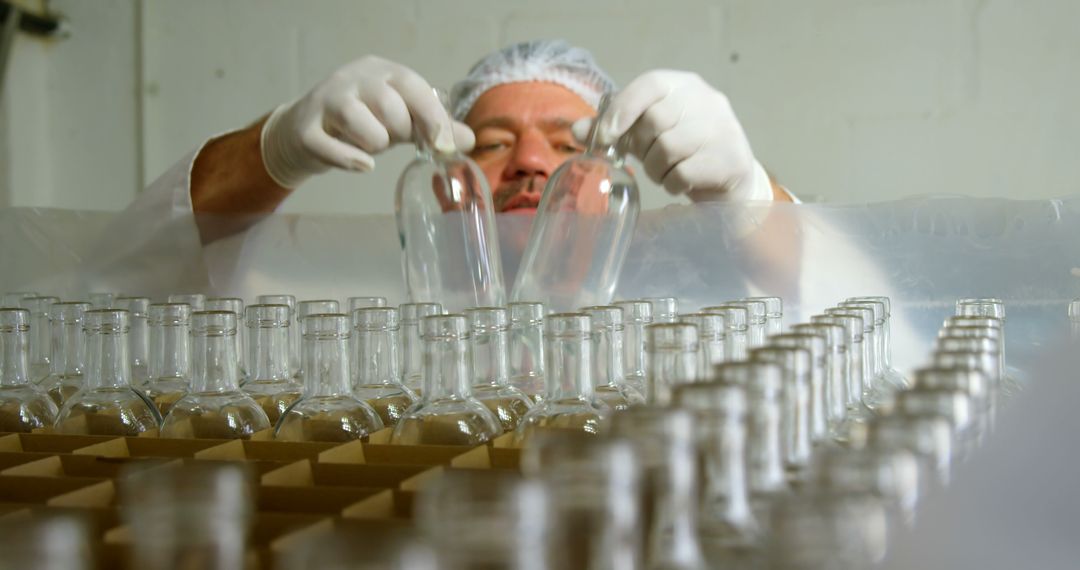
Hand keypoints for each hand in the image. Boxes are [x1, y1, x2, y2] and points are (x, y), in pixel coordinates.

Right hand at [260, 56, 474, 187]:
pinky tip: (361, 164)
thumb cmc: (362, 122)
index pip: (414, 87)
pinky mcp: (305, 129)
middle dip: (397, 133)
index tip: (444, 145)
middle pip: (391, 109)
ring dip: (374, 146)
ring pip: (364, 128)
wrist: (304, 129)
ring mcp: (326, 101)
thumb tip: (469, 140)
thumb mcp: (400, 119)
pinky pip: (332, 150)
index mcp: (381, 71)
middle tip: (389, 137)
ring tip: (367, 143)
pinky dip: (351, 161)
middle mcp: (352, 79)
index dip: (432, 118)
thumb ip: (433, 128)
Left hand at [574, 70, 772, 201]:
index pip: (651, 84)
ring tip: (664, 173)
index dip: (623, 108)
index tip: (605, 136)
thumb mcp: (646, 136)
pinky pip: (684, 172)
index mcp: (684, 85)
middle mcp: (707, 101)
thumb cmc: (683, 152)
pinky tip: (679, 183)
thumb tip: (576, 130)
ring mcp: (722, 129)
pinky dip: (672, 184)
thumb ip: (613, 130)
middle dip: (642, 147)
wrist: (731, 180)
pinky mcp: (730, 159)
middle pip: (656, 119)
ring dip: (656, 169)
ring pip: (669, 147)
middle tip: (647, 159)